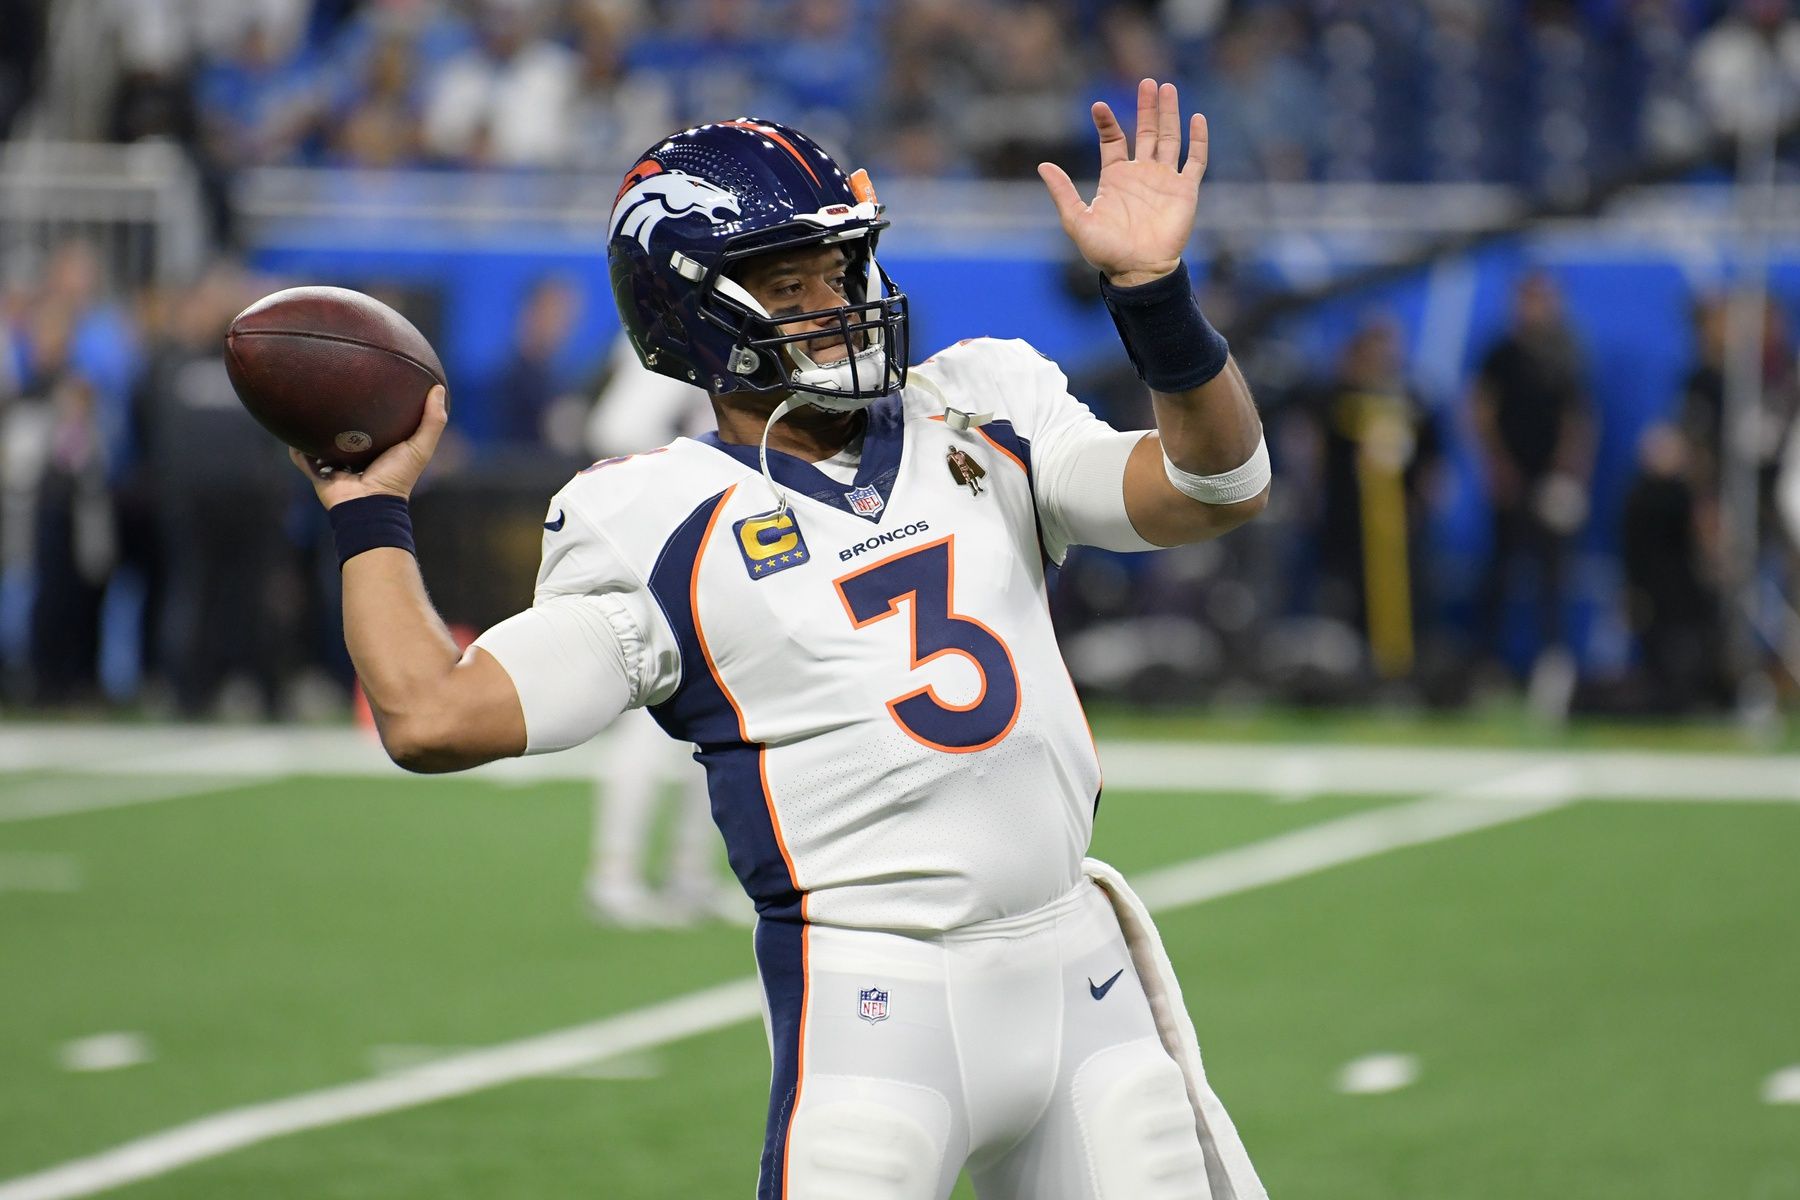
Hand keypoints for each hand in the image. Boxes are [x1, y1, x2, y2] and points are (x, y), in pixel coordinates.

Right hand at [291, 385, 447, 508]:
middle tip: (337, 392)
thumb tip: (439, 388)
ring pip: (324, 445)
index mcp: (382, 452)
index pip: (379, 427)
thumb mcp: (420, 446)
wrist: (369, 505)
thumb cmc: (397, 476)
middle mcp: (359, 459)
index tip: (374, 388)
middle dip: (343, 418)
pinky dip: (296, 448)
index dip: (378, 411)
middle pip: (348, 434)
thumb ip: (433, 421)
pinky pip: (303, 459)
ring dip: (316, 432)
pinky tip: (290, 430)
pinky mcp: (321, 476)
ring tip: (309, 407)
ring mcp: (339, 468)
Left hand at [1038, 79, 1206, 286]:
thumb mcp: (1077, 220)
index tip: (1098, 106)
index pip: (1113, 139)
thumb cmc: (1106, 251)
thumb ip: (1063, 192)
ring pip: (1170, 138)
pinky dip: (1198, 139)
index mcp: (1116, 177)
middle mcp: (1141, 173)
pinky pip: (1195, 160)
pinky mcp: (1185, 190)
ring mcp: (1164, 179)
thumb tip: (1042, 165)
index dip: (1107, 122)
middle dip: (1146, 107)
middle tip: (1147, 81)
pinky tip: (1197, 117)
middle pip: (1146, 131)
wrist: (1138, 271)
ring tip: (1167, 88)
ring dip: (1170, 114)